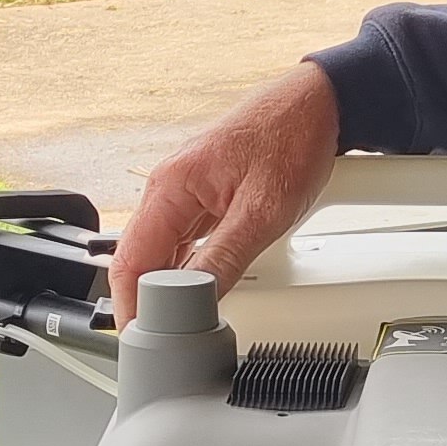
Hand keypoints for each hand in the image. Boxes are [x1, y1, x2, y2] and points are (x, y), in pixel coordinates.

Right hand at [109, 65, 342, 314]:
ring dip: (165, 287)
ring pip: (161, 251)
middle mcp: (169, 188)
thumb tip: (196, 300)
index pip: (130, 260)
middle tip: (160, 340)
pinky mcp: (203, 195)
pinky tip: (198, 288)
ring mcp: (184, 191)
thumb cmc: (291, 139)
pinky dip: (185, 268)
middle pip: (140, 258)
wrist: (317, 105)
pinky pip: (182, 239)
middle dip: (145, 302)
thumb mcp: (263, 211)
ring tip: (177, 323)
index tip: (138, 338)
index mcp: (171, 188)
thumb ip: (224, 258)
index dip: (128, 306)